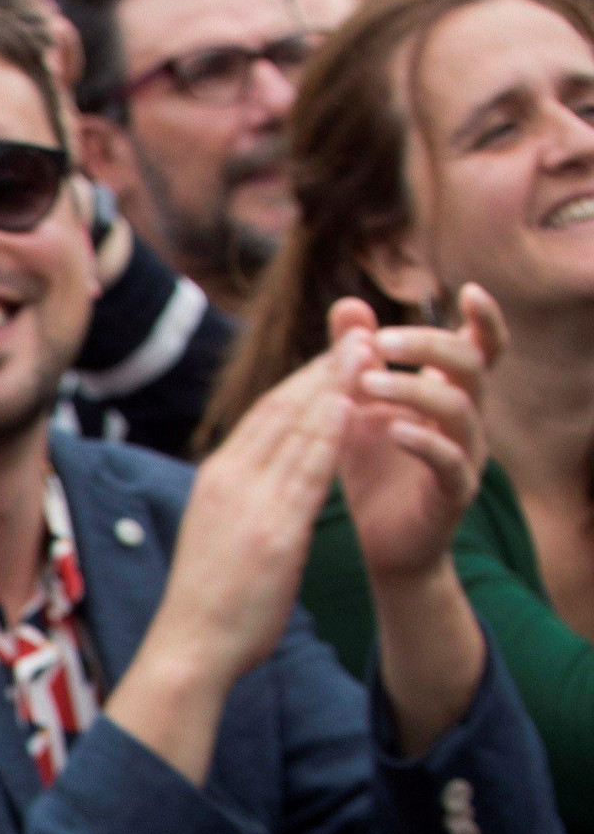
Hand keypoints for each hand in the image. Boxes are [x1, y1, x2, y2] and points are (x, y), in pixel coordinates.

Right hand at [139, 342, 351, 694]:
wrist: (188, 648)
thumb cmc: (206, 601)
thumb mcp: (220, 533)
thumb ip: (245, 498)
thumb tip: (269, 480)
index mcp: (216, 478)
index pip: (265, 414)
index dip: (304, 378)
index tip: (336, 352)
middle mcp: (230, 480)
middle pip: (283, 408)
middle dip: (324, 367)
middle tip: (360, 332)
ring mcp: (250, 503)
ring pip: (299, 429)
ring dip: (337, 384)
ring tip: (369, 349)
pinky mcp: (273, 530)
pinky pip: (309, 470)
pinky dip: (333, 432)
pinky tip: (356, 402)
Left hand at [336, 289, 492, 589]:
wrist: (379, 543)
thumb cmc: (371, 470)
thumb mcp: (356, 408)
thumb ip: (355, 359)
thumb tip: (347, 305)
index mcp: (448, 393)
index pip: (481, 347)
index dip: (486, 319)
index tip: (469, 290)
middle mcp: (466, 418)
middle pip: (472, 365)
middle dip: (429, 346)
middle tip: (381, 341)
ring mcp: (466, 454)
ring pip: (460, 407)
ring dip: (413, 389)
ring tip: (366, 385)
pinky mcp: (454, 492)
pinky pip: (450, 460)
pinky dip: (423, 442)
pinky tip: (393, 431)